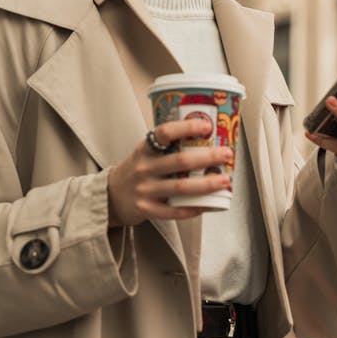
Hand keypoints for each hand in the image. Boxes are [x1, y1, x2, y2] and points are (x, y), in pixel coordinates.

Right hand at [107, 116, 233, 226]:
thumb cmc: (137, 170)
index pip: (164, 133)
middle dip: (207, 157)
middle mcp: (144, 168)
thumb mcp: (145, 153)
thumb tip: (206, 140)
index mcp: (145, 149)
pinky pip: (174, 211)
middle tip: (226, 154)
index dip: (186, 127)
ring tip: (225, 180)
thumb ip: (167, 148)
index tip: (206, 125)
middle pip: (180, 162)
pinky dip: (193, 208)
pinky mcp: (146, 209)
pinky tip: (208, 205)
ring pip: (181, 187)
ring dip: (206, 184)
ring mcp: (145, 190)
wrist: (110, 196)